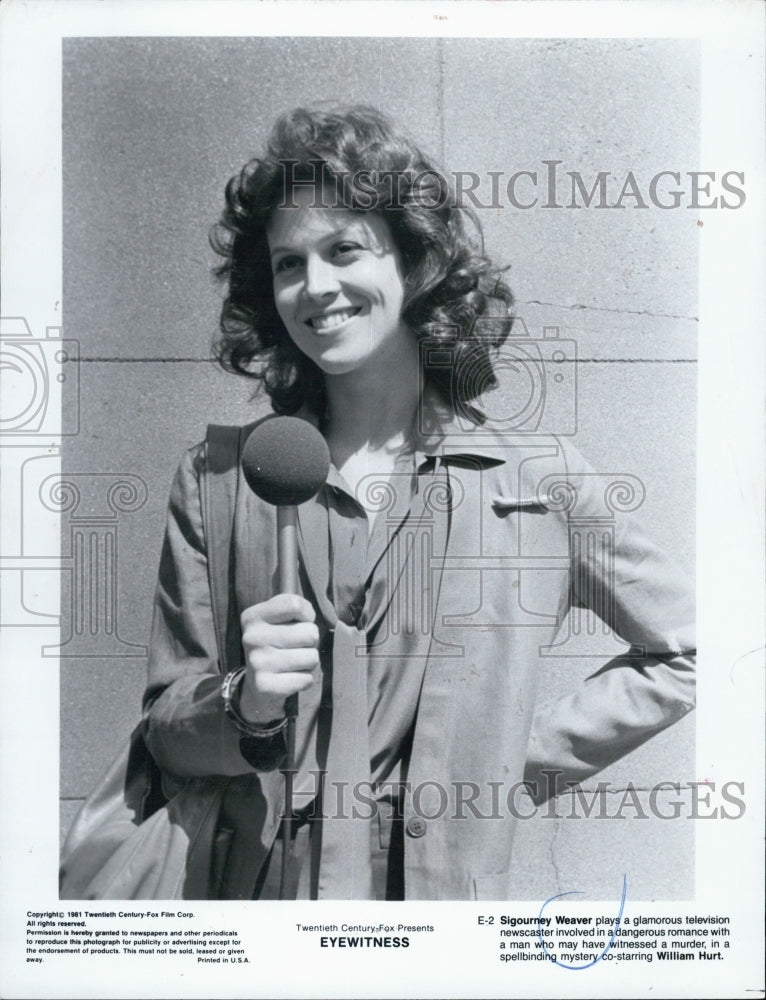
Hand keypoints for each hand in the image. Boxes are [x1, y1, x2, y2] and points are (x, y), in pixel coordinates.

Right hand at [239, 594, 319, 722]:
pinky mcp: (264, 686)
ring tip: (294, 663)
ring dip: (309, 662)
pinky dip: (305, 680)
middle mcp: (252, 638)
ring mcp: (257, 663)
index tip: (299, 622)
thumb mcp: (279, 618)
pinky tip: (290, 678)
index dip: (306, 614)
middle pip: (310, 633)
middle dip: (311, 642)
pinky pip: (306, 679)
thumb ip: (296, 606)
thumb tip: (309, 616)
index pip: (294, 605)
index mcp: (253, 617)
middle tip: (296, 647)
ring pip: (311, 658)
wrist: (257, 683)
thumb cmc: (277, 642)